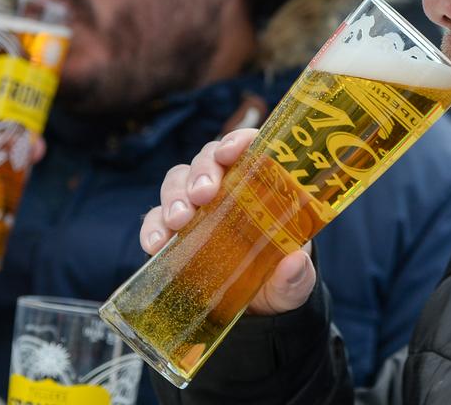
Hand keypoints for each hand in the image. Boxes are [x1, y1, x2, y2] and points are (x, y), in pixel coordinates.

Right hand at [140, 128, 316, 315]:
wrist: (255, 310)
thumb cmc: (281, 280)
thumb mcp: (295, 282)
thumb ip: (297, 275)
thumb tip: (294, 261)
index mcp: (263, 187)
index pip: (250, 147)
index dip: (238, 141)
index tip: (229, 153)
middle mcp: (228, 188)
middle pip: (208, 159)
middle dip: (202, 172)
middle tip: (203, 194)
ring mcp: (198, 208)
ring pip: (178, 180)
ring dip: (175, 195)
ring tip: (179, 221)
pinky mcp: (174, 232)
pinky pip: (156, 218)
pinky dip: (152, 226)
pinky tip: (156, 244)